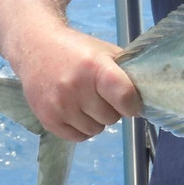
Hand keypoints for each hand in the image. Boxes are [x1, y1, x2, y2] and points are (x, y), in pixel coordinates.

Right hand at [13, 25, 142, 142]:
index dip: (133, 104)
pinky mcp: (47, 119)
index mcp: (95, 67)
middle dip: (113, 109)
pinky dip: (83, 128)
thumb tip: (147, 97)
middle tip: (103, 95)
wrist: (37, 47)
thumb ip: (126, 72)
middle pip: (111, 117)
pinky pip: (78, 137)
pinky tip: (78, 111)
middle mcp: (76, 87)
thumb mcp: (105, 52)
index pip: (124, 96)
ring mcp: (59, 105)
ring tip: (88, 101)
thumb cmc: (77, 50)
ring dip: (97, 120)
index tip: (132, 103)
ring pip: (96, 130)